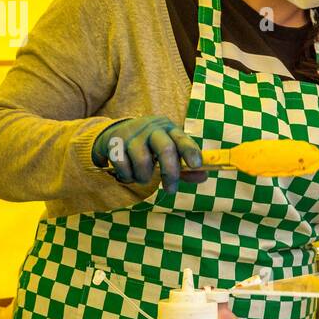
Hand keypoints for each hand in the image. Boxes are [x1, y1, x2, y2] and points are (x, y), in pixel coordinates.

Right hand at [92, 116, 207, 193]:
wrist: (114, 134)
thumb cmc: (149, 146)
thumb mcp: (168, 152)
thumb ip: (185, 167)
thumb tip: (203, 176)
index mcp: (168, 128)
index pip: (182, 138)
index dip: (190, 151)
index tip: (196, 165)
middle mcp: (151, 128)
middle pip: (165, 149)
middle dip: (170, 173)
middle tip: (171, 190)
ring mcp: (132, 134)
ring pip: (143, 161)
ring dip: (144, 177)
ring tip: (143, 178)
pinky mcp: (114, 143)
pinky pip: (123, 166)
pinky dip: (127, 176)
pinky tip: (128, 174)